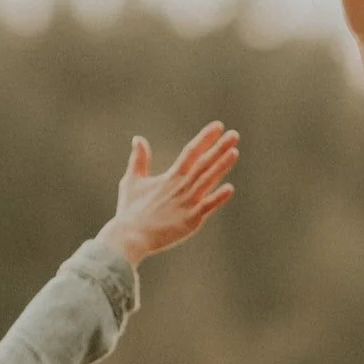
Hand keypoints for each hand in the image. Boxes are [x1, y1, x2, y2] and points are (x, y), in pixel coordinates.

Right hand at [95, 121, 239, 265]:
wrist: (129, 237)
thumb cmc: (130, 211)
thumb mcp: (131, 181)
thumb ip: (139, 160)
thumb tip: (138, 139)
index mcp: (170, 177)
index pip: (191, 152)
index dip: (205, 138)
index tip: (218, 126)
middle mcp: (181, 187)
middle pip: (203, 164)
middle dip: (219, 148)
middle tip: (234, 135)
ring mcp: (187, 204)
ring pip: (207, 181)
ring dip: (221, 166)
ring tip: (234, 152)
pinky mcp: (190, 221)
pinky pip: (207, 207)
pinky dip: (217, 198)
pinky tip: (230, 189)